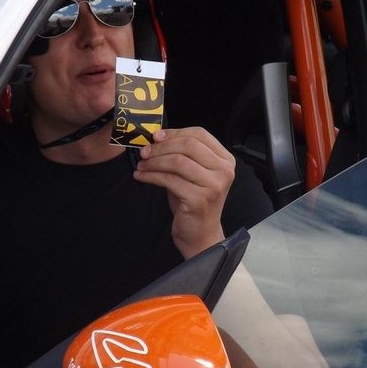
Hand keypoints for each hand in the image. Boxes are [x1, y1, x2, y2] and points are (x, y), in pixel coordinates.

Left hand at [133, 127, 233, 258]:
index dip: (175, 132)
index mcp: (225, 160)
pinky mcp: (199, 199)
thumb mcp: (192, 173)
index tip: (156, 137)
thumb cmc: (193, 202)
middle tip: (144, 152)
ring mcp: (214, 186)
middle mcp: (224, 171)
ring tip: (142, 165)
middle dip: (161, 147)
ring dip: (154, 162)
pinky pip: (170, 180)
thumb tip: (157, 137)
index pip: (199, 134)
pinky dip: (151, 176)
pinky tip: (141, 177)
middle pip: (188, 145)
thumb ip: (181, 154)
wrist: (200, 235)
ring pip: (178, 161)